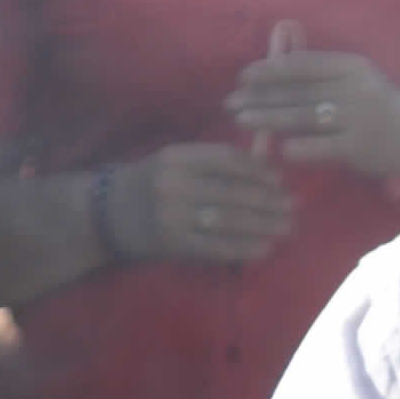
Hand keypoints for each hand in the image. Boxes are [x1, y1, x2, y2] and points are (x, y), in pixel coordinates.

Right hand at [122, 143, 296, 267]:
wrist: (106, 215)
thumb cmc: (151, 183)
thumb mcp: (177, 162)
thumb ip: (216, 160)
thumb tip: (265, 149)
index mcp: (177, 157)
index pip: (228, 161)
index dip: (259, 171)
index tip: (280, 180)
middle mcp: (174, 184)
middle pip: (233, 192)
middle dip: (269, 201)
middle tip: (293, 207)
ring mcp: (173, 215)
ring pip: (229, 220)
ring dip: (264, 225)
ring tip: (286, 228)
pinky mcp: (173, 243)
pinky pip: (216, 247)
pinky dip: (244, 248)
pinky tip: (265, 248)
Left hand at [226, 48, 399, 178]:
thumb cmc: (374, 106)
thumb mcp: (352, 79)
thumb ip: (318, 70)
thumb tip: (275, 53)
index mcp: (349, 66)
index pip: (303, 65)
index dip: (270, 69)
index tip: (242, 77)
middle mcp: (354, 88)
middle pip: (298, 90)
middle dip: (261, 96)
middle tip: (231, 102)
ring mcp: (358, 117)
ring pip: (305, 116)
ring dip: (270, 118)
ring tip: (242, 120)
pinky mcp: (362, 147)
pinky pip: (325, 146)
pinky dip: (302, 147)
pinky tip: (280, 149)